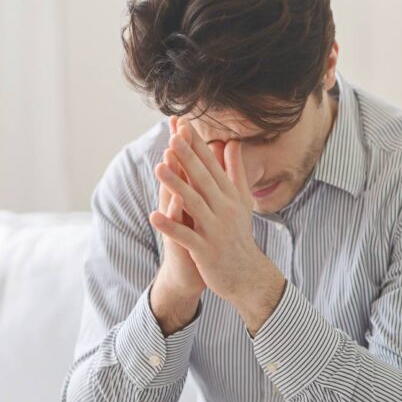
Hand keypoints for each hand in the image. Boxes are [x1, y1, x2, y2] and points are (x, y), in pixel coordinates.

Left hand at [149, 117, 285, 333]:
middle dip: (188, 159)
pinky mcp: (206, 250)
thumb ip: (235, 171)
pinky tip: (154, 216)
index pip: (212, 167)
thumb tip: (232, 143)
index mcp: (230, 196)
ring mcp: (215, 230)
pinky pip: (186, 236)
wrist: (247, 274)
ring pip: (193, 204)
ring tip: (158, 168)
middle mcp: (224, 210)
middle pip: (203, 180)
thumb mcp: (242, 201)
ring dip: (176, 186)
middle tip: (173, 138)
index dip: (198, 147)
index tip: (184, 126)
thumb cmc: (239, 235)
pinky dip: (171, 226)